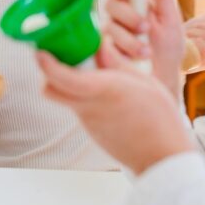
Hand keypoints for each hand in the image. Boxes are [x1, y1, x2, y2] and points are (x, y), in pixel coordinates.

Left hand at [38, 40, 193, 174]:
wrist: (164, 158)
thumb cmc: (159, 118)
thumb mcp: (143, 81)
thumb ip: (116, 63)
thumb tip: (100, 45)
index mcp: (102, 90)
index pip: (61, 77)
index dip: (46, 63)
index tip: (40, 51)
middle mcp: (89, 107)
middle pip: (50, 90)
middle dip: (48, 73)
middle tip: (58, 57)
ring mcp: (88, 122)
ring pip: (66, 98)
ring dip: (69, 84)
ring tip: (91, 71)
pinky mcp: (93, 132)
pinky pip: (81, 109)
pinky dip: (84, 98)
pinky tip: (106, 94)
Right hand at [101, 0, 185, 97]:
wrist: (163, 82)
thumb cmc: (167, 51)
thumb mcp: (170, 22)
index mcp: (132, 4)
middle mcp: (116, 17)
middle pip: (110, 4)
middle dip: (128, 16)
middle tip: (145, 29)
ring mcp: (105, 35)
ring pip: (107, 27)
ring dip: (127, 40)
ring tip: (145, 53)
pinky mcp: (98, 54)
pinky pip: (98, 47)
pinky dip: (113, 53)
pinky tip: (126, 60)